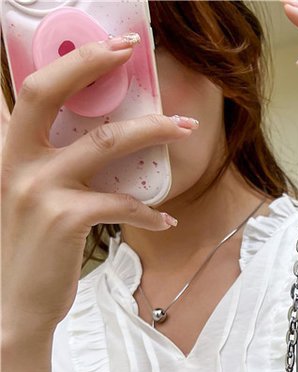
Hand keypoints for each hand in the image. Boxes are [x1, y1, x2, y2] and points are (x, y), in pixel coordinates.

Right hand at [1, 34, 198, 339]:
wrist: (17, 305)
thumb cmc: (32, 251)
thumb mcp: (30, 198)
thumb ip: (50, 166)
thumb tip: (95, 141)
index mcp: (7, 152)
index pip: (26, 90)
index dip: (64, 61)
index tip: (106, 45)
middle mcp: (14, 162)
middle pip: (49, 93)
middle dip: (92, 64)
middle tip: (130, 51)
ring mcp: (38, 189)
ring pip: (104, 143)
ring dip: (152, 132)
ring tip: (185, 129)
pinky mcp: (65, 220)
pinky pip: (121, 203)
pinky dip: (148, 212)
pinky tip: (164, 221)